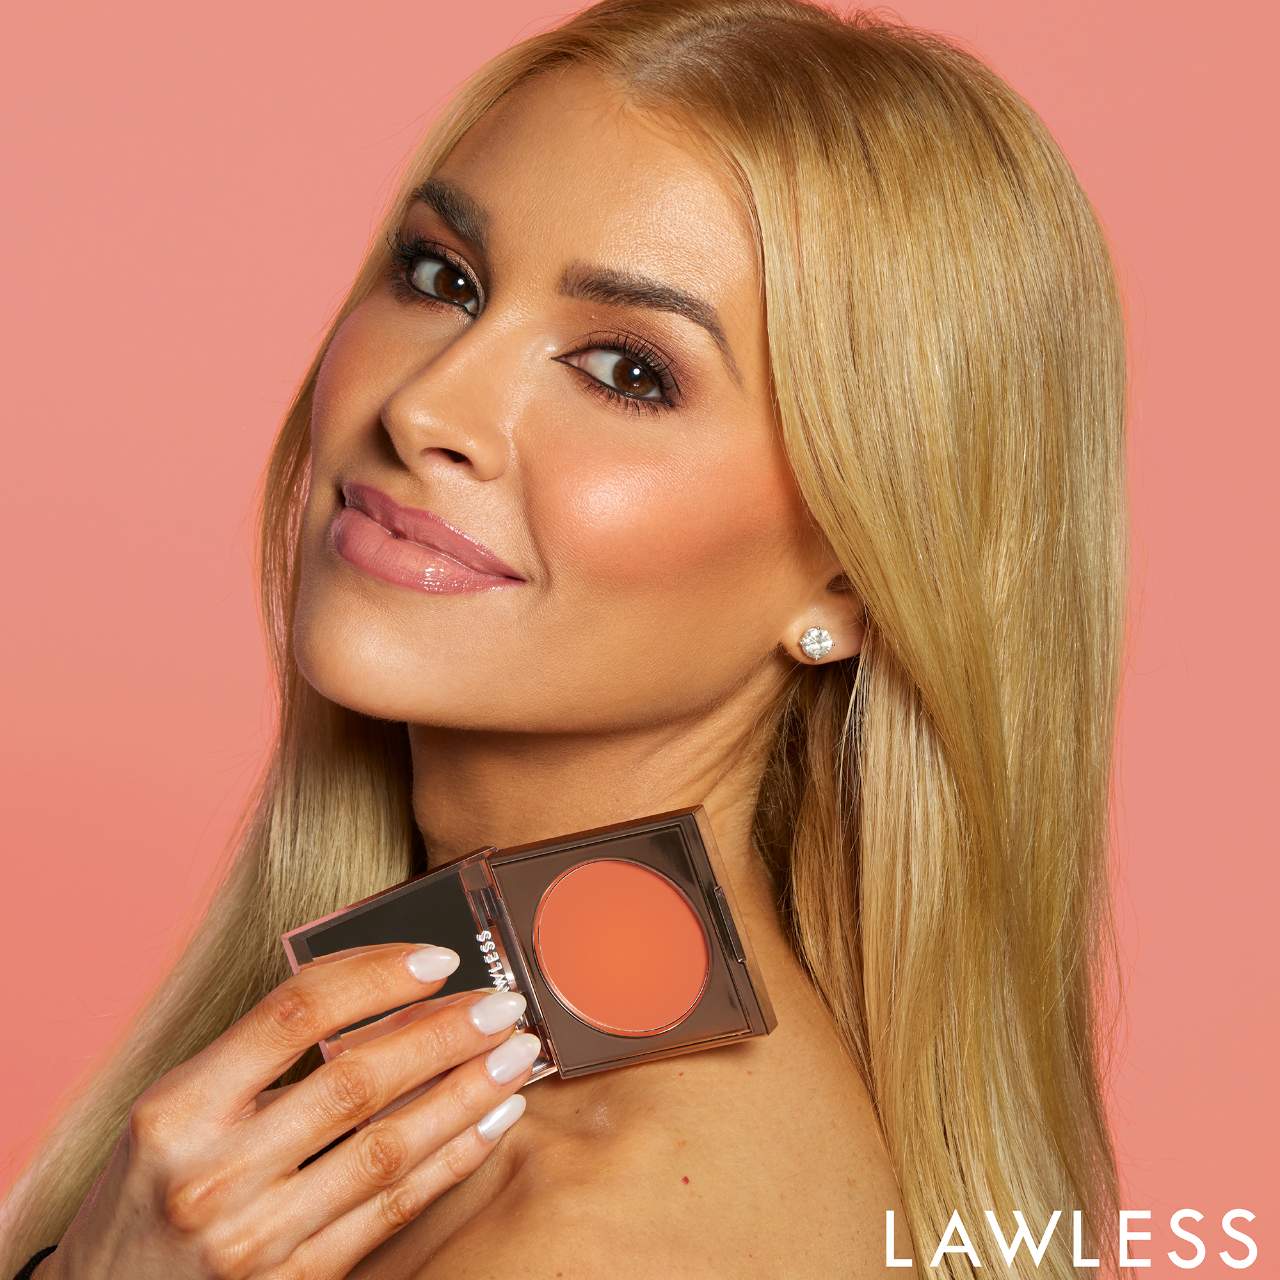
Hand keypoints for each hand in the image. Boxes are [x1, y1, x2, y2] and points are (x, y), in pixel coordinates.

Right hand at [41, 943, 540, 1278]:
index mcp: (179, 1108)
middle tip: (505, 1001)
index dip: (376, 975)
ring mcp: (254, 1239)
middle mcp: (213, 1173)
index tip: (439, 957)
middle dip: (445, 1033)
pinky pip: (391, 1212)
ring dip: (466, 1093)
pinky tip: (495, 1119)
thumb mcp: (178, 1107)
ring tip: (517, 1053)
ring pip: (387, 1148)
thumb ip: (261, 1056)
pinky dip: (453, 1160)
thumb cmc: (153, 1186)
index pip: (294, 1014)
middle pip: (355, 1080)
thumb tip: (383, 990)